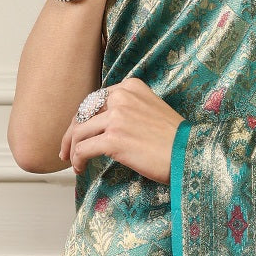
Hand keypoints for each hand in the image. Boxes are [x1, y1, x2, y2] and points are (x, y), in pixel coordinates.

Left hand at [59, 77, 185, 185]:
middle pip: (82, 114)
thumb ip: (127, 109)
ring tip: (75, 163)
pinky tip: (82, 169)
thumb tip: (101, 125)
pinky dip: (78, 160)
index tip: (78, 134)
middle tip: (66, 151)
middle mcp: (121, 96)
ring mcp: (116, 117)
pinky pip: (83, 149)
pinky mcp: (113, 139)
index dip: (82, 119)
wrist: (189, 153)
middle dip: (70, 134)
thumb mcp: (150, 110)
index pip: (94, 100)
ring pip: (79, 132)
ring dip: (73, 150)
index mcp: (130, 87)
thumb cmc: (174, 139)